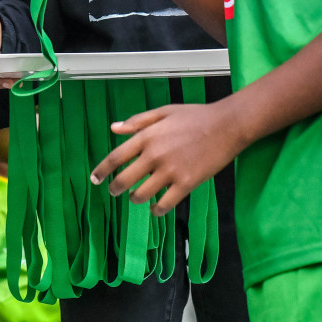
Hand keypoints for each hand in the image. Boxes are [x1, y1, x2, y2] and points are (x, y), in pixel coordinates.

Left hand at [90, 101, 248, 214]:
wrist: (226, 126)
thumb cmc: (195, 116)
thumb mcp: (163, 112)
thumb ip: (137, 121)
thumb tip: (114, 128)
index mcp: (147, 136)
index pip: (116, 157)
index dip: (102, 170)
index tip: (95, 179)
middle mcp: (155, 155)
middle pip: (124, 179)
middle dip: (115, 188)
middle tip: (114, 191)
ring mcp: (171, 171)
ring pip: (142, 194)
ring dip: (135, 199)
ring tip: (135, 198)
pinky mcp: (187, 183)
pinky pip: (165, 204)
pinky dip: (156, 209)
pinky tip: (155, 208)